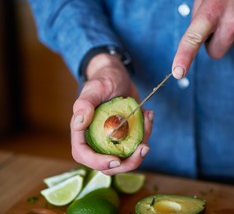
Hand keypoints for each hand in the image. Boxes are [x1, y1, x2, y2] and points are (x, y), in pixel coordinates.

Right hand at [70, 54, 152, 174]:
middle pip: (106, 164)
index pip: (83, 154)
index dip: (97, 162)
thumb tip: (78, 123)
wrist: (118, 76)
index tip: (116, 160)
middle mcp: (96, 138)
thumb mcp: (96, 88)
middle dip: (127, 163)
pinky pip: (135, 145)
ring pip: (124, 158)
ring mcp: (112, 139)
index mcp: (82, 130)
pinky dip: (146, 134)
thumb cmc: (104, 79)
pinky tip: (149, 115)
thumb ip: (85, 103)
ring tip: (149, 121)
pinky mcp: (125, 136)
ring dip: (140, 150)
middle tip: (144, 148)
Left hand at [172, 0, 233, 78]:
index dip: (184, 57)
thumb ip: (198, 15)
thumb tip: (195, 35)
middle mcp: (232, 22)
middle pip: (214, 52)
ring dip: (228, 35)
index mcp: (212, 11)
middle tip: (216, 24)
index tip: (178, 72)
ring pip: (230, 46)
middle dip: (212, 42)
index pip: (194, 39)